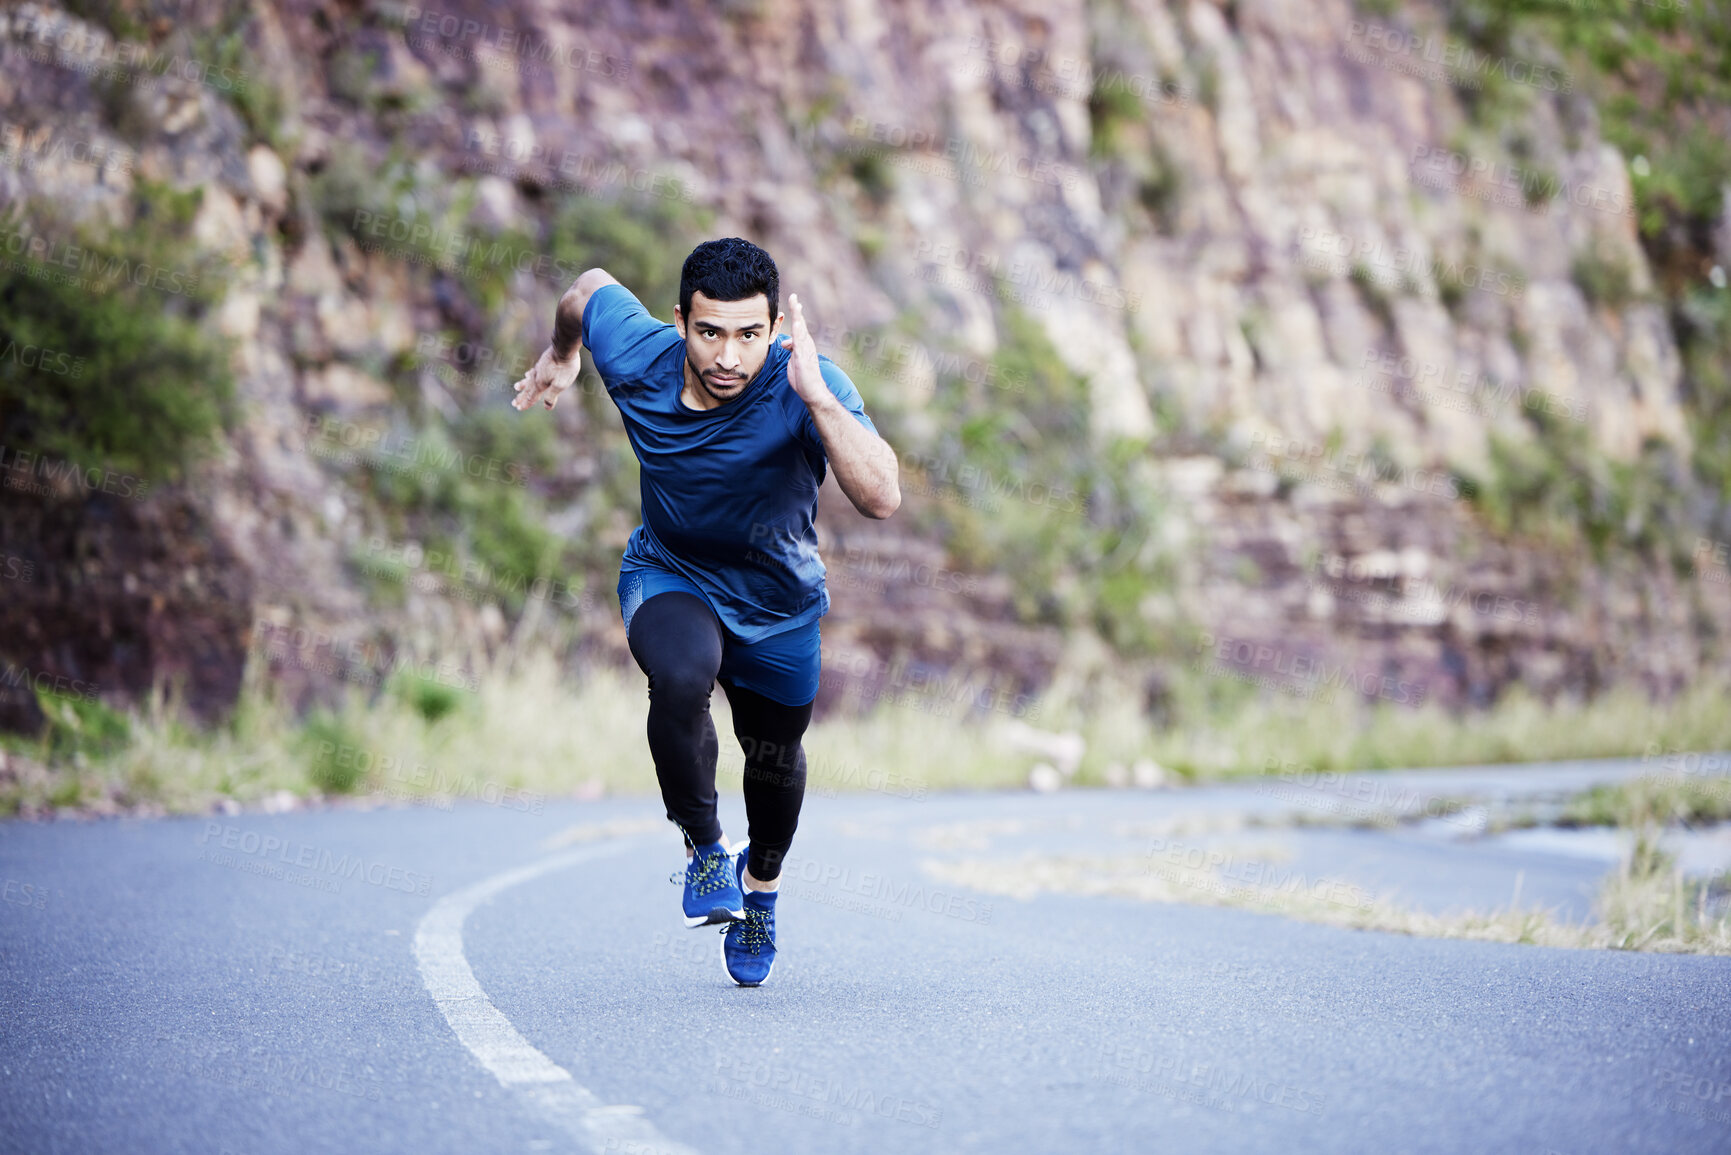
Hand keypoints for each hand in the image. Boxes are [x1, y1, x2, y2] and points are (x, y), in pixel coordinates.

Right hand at [511, 345, 579, 411]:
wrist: (564, 349)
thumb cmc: (564, 368)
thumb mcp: (560, 385)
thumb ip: (552, 396)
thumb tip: (546, 407)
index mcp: (540, 384)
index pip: (532, 396)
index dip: (526, 403)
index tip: (519, 408)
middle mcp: (537, 377)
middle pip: (528, 389)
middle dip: (521, 397)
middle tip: (514, 403)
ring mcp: (539, 369)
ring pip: (529, 379)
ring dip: (523, 385)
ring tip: (516, 387)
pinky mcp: (542, 363)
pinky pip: (533, 371)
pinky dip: (529, 375)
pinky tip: (528, 374)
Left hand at [776, 293, 825, 407]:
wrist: (811, 391)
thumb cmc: (803, 377)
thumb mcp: (793, 360)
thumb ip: (791, 349)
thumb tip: (785, 342)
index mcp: (803, 344)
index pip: (798, 325)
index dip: (795, 313)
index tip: (793, 301)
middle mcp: (806, 344)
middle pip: (800, 323)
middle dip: (796, 310)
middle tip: (793, 296)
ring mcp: (806, 349)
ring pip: (801, 329)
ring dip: (798, 316)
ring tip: (795, 304)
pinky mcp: (804, 357)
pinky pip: (801, 342)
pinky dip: (799, 332)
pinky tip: (797, 324)